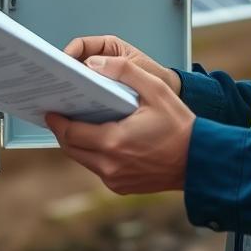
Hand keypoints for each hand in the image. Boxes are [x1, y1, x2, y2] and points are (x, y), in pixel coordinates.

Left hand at [46, 57, 194, 194]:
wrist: (201, 161)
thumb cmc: (180, 125)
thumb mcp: (155, 89)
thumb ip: (124, 71)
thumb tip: (93, 64)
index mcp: (113, 141)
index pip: (70, 132)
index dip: (57, 121)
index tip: (50, 109)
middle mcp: (109, 165)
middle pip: (72, 148)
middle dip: (63, 131)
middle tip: (60, 114)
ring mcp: (115, 179)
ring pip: (84, 160)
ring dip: (78, 143)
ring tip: (78, 124)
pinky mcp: (122, 187)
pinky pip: (99, 169)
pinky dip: (95, 155)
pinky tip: (102, 139)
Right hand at [64, 35, 181, 95]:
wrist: (170, 93)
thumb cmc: (156, 76)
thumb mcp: (137, 69)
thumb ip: (118, 66)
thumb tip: (90, 66)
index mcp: (109, 47)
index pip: (81, 45)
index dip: (68, 54)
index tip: (62, 66)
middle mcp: (102, 60)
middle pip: (75, 62)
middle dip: (65, 72)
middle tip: (56, 83)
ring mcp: (101, 76)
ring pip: (78, 79)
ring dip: (70, 87)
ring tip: (61, 98)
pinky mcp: (101, 91)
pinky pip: (85, 92)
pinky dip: (79, 99)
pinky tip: (75, 110)